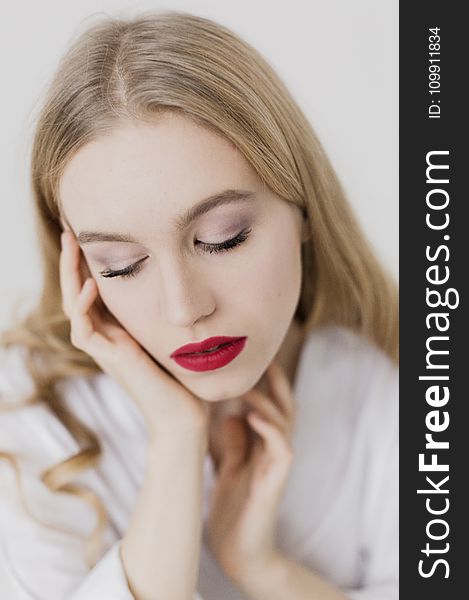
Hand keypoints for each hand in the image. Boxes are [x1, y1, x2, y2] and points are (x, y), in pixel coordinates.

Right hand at [59, 227, 209, 437]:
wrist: (185, 416)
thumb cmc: (186, 377)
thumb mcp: (175, 332)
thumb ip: (170, 312)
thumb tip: (187, 281)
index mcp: (121, 328)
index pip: (96, 290)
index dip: (91, 263)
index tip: (94, 234)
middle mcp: (108, 336)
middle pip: (78, 292)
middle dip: (73, 261)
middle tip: (71, 230)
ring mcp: (106, 349)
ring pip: (73, 307)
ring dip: (70, 275)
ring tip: (71, 244)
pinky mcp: (110, 361)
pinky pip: (83, 332)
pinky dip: (83, 307)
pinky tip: (91, 284)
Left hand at [206, 360, 295, 584]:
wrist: (239, 553)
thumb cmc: (234, 511)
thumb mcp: (229, 469)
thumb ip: (234, 443)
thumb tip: (230, 415)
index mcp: (262, 446)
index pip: (269, 405)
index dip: (264, 381)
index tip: (248, 356)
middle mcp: (273, 450)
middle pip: (283, 406)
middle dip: (275, 380)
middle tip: (261, 354)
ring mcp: (276, 465)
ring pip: (284, 422)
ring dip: (267, 400)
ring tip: (247, 382)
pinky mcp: (275, 481)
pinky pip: (282, 449)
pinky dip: (270, 430)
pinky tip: (251, 415)